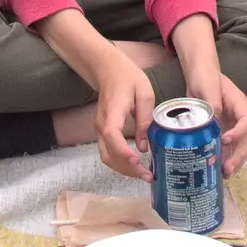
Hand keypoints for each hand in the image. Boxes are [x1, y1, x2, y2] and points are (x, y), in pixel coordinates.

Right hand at [94, 56, 155, 180]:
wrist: (108, 70)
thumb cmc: (128, 78)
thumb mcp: (144, 92)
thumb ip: (145, 118)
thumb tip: (144, 146)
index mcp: (113, 111)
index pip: (112, 135)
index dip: (122, 150)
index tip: (136, 159)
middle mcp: (102, 124)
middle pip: (108, 154)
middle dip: (127, 168)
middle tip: (147, 175)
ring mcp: (100, 129)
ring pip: (106, 157)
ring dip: (123, 169)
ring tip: (142, 174)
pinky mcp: (103, 133)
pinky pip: (108, 152)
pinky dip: (119, 163)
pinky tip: (134, 165)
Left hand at [186, 69, 246, 176]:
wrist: (199, 76)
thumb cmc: (205, 76)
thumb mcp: (208, 86)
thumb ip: (212, 102)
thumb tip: (215, 123)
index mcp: (239, 104)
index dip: (240, 132)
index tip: (225, 139)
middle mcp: (238, 118)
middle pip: (246, 139)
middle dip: (239, 155)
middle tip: (227, 169)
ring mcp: (230, 126)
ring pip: (238, 147)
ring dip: (233, 161)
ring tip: (223, 175)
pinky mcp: (220, 132)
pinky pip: (225, 148)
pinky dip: (222, 159)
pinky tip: (214, 169)